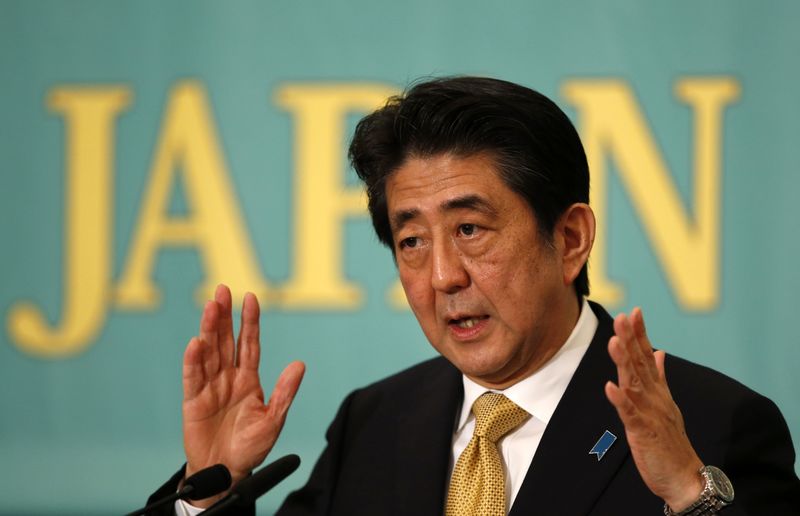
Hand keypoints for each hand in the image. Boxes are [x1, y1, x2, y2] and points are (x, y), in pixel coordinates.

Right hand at [182, 284, 304, 506]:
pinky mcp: (193, 401)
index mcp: (248, 379)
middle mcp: (227, 377)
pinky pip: (193, 377)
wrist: (227, 473)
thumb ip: (285, 392)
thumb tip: (300, 364)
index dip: (249, 321)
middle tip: (222, 290)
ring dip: (208, 329)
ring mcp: (209, 387)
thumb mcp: (274, 420)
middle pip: (225, 340)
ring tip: (210, 306)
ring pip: (209, 352)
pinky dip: (194, 361)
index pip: (249, 343)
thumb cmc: (250, 447)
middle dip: (223, 315)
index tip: (250, 297)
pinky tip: (196, 343)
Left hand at [604, 308, 703, 511]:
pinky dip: (620, 400)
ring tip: (614, 342)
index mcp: (657, 390)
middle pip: (640, 363)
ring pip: (633, 383)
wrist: (684, 476)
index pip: (647, 356)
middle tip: (623, 317)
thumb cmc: (670, 440)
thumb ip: (660, 376)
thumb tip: (659, 352)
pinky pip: (629, 414)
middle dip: (631, 339)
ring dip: (624, 362)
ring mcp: (649, 413)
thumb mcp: (665, 403)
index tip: (634, 311)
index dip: (640, 334)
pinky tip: (610, 387)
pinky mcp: (643, 431)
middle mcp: (654, 397)